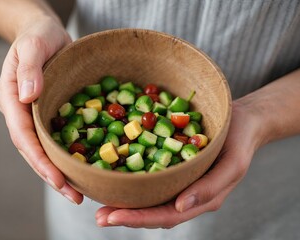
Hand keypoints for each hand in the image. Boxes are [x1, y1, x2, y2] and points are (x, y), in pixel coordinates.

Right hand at [0, 17, 82, 203]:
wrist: (45, 33)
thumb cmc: (38, 35)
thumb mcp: (34, 43)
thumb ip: (29, 67)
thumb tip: (26, 95)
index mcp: (10, 96)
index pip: (22, 134)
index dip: (38, 158)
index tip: (57, 178)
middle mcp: (21, 111)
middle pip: (33, 149)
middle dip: (52, 174)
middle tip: (75, 195)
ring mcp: (35, 114)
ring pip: (45, 148)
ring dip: (61, 171)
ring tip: (80, 192)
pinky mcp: (50, 113)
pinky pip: (57, 137)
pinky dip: (68, 155)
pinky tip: (84, 168)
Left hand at [96, 101, 261, 227]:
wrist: (243, 121)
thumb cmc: (239, 142)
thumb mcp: (233, 164)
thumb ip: (210, 187)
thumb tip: (180, 207)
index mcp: (201, 199)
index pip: (167, 216)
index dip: (139, 219)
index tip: (113, 217)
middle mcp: (186, 195)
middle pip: (153, 211)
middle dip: (126, 216)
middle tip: (99, 217)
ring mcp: (179, 182)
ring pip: (150, 199)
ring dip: (126, 203)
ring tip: (101, 205)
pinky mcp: (173, 166)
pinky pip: (151, 179)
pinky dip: (134, 183)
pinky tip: (117, 180)